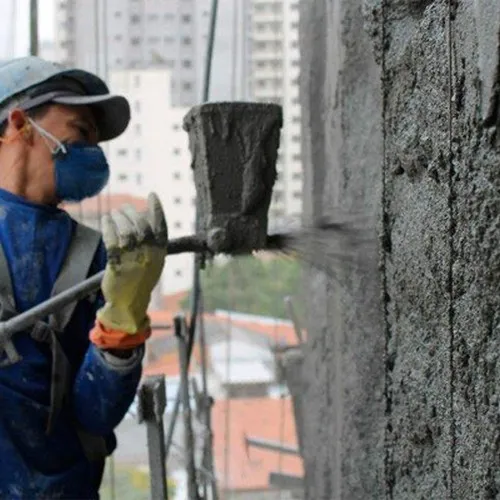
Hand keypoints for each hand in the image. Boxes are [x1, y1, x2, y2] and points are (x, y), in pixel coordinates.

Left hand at [96, 193, 167, 333]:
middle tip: (124, 208)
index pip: (161, 227)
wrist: (129, 304)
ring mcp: (134, 261)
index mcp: (160, 254)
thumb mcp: (153, 261)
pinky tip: (106, 221)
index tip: (152, 195)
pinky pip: (112, 240)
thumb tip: (145, 216)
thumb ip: (152, 242)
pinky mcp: (118, 265)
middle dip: (131, 213)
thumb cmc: (140, 279)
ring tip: (113, 214)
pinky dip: (109, 227)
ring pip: (127, 231)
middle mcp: (149, 256)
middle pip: (142, 226)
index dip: (157, 209)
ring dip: (119, 218)